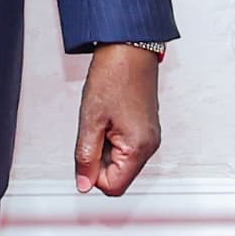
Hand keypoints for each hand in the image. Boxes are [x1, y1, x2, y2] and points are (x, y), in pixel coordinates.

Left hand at [75, 43, 163, 196]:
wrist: (130, 49)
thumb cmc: (114, 76)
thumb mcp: (90, 120)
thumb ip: (86, 157)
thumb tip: (84, 184)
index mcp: (138, 147)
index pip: (114, 187)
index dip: (93, 176)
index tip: (85, 154)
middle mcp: (150, 145)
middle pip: (119, 176)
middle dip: (100, 161)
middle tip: (92, 132)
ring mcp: (150, 137)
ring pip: (121, 161)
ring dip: (105, 149)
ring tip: (101, 122)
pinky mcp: (146, 129)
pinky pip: (127, 147)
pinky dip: (112, 139)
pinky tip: (108, 119)